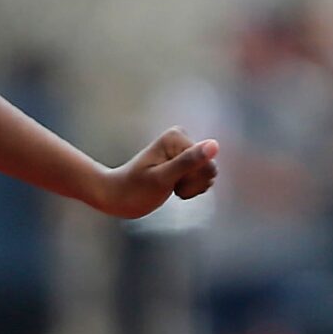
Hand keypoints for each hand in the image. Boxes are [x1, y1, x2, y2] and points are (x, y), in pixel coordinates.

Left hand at [94, 128, 219, 217]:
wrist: (117, 196)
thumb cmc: (134, 189)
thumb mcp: (162, 178)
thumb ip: (188, 162)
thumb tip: (214, 145)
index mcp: (177, 137)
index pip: (207, 166)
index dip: (192, 182)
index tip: (170, 184)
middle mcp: (182, 138)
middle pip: (209, 170)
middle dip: (192, 185)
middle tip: (169, 186)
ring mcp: (184, 149)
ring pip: (207, 175)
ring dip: (191, 188)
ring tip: (169, 187)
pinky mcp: (184, 160)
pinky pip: (201, 178)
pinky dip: (189, 188)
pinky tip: (173, 188)